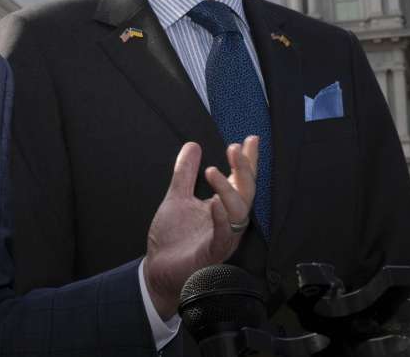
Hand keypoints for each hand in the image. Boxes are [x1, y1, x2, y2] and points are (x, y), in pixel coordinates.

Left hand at [142, 136, 258, 318]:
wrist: (158, 269)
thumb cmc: (172, 238)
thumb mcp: (177, 197)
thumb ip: (184, 173)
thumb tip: (192, 145)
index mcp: (223, 207)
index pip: (240, 180)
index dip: (247, 161)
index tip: (251, 139)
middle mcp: (228, 221)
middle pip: (246, 193)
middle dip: (244, 170)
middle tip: (234, 148)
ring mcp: (222, 238)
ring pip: (238, 213)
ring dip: (228, 190)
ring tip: (212, 171)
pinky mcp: (211, 254)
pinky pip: (223, 237)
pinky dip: (221, 220)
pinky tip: (214, 203)